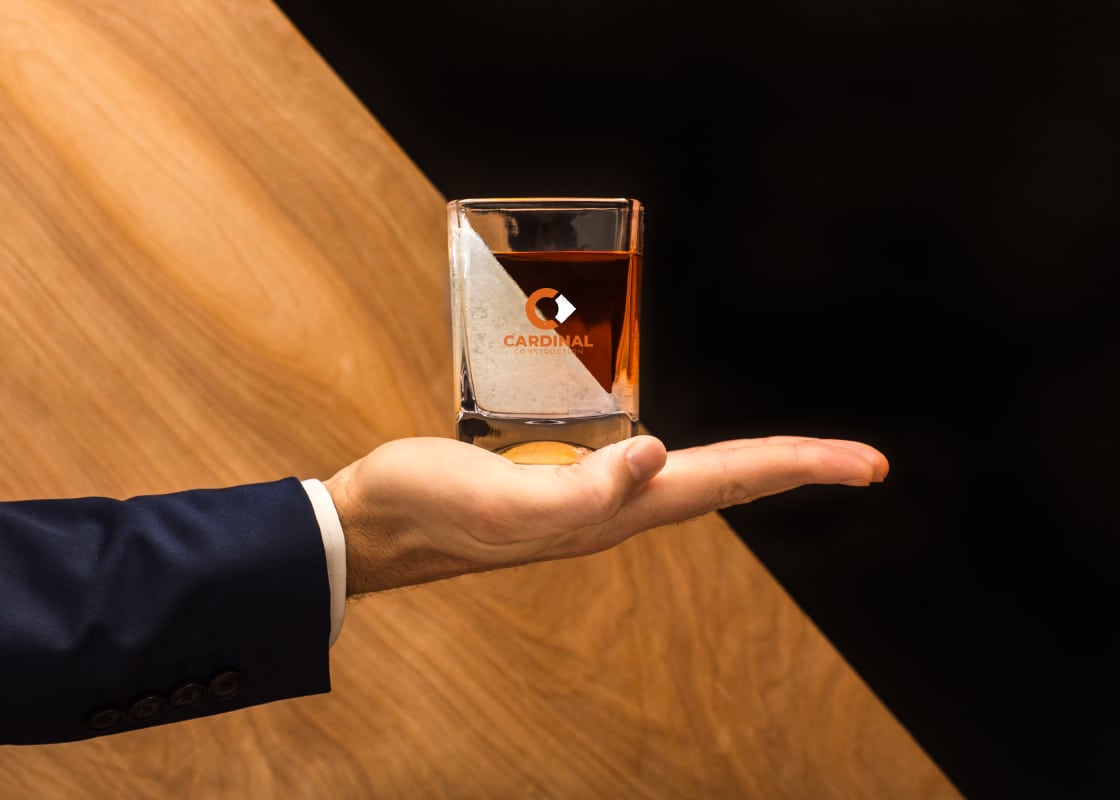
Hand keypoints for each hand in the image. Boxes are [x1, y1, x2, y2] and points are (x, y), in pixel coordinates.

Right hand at [324, 435, 888, 596]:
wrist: (380, 522)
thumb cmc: (431, 508)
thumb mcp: (502, 502)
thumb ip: (579, 492)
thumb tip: (654, 454)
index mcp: (613, 509)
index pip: (728, 479)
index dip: (800, 465)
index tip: (869, 463)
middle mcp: (614, 503)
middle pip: (726, 480)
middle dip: (794, 467)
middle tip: (861, 462)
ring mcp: (589, 490)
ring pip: (689, 472)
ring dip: (748, 463)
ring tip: (797, 457)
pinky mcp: (559, 472)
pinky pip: (638, 455)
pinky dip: (682, 444)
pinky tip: (676, 432)